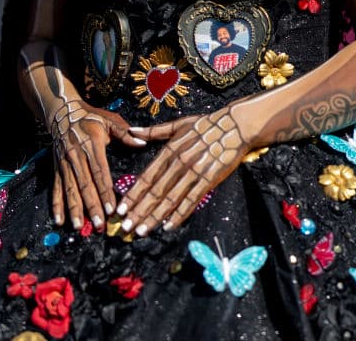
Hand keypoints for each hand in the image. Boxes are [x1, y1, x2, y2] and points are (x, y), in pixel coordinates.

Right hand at [49, 99, 145, 230]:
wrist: (63, 112)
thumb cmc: (91, 118)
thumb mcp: (110, 120)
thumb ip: (125, 133)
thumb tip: (143, 142)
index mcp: (92, 144)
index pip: (99, 171)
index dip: (105, 190)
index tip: (111, 208)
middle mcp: (76, 156)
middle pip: (85, 184)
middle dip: (92, 206)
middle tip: (99, 224)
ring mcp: (65, 163)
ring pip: (70, 189)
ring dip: (74, 209)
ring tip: (79, 226)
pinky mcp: (57, 168)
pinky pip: (56, 188)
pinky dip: (57, 205)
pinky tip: (59, 220)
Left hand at [117, 106, 249, 236]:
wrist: (234, 125)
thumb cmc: (205, 124)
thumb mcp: (178, 124)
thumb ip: (153, 131)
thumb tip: (132, 131)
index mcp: (170, 150)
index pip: (146, 177)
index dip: (133, 194)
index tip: (121, 209)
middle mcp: (179, 163)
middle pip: (155, 191)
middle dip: (139, 211)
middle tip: (126, 227)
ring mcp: (194, 172)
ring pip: (170, 199)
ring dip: (154, 216)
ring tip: (142, 230)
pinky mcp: (209, 179)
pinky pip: (191, 200)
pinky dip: (179, 214)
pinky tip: (169, 226)